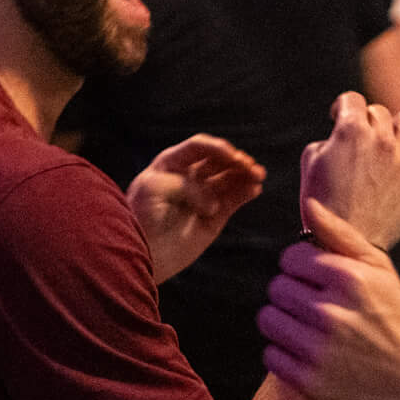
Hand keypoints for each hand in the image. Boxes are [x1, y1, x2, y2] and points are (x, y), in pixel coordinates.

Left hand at [127, 135, 264, 282]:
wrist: (144, 253)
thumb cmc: (142, 217)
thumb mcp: (154, 188)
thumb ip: (186, 185)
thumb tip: (213, 202)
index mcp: (171, 164)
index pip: (199, 146)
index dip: (217, 148)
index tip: (231, 156)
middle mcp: (189, 177)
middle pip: (218, 160)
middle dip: (235, 160)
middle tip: (248, 166)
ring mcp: (203, 196)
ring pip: (230, 178)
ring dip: (245, 174)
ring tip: (258, 176)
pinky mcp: (215, 216)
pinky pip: (234, 198)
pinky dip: (246, 192)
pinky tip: (254, 189)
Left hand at [259, 198, 399, 399]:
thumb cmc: (395, 315)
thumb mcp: (379, 268)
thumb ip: (341, 234)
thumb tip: (309, 204)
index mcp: (349, 280)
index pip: (290, 258)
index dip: (302, 267)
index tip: (317, 280)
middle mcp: (331, 314)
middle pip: (277, 288)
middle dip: (294, 293)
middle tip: (316, 305)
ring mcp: (319, 352)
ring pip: (268, 319)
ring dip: (284, 321)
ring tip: (310, 327)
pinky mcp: (310, 383)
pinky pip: (270, 354)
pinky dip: (285, 353)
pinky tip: (309, 351)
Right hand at [298, 92, 399, 249]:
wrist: (345, 241)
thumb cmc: (322, 203)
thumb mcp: (310, 162)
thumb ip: (327, 140)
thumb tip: (338, 136)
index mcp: (350, 131)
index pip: (352, 99)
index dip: (342, 106)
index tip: (338, 118)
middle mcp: (380, 138)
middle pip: (377, 111)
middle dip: (365, 121)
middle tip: (359, 139)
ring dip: (394, 126)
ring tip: (385, 140)